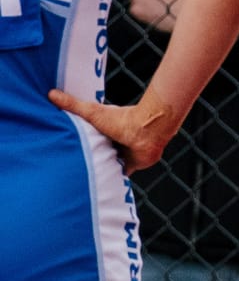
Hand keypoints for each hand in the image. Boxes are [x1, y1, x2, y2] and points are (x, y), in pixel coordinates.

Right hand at [50, 86, 177, 171]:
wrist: (146, 132)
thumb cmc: (120, 120)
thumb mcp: (91, 112)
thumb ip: (72, 105)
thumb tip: (50, 93)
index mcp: (102, 130)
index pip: (87, 137)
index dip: (77, 142)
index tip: (63, 148)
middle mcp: (112, 142)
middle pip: (95, 152)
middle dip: (87, 158)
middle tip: (71, 168)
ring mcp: (121, 154)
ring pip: (106, 165)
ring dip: (98, 170)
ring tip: (81, 181)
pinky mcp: (129, 166)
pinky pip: (118, 176)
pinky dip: (111, 181)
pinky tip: (100, 187)